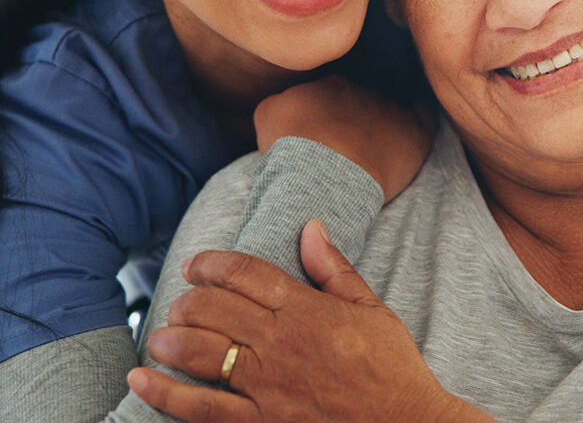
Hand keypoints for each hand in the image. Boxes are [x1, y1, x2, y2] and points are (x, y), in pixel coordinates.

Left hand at [128, 222, 489, 422]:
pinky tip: (142, 379)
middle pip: (215, 308)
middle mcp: (281, 342)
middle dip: (189, 299)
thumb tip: (310, 226)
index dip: (213, 263)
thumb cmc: (391, 366)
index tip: (195, 264)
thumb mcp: (371, 307)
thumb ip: (334, 268)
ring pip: (202, 351)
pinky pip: (202, 408)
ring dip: (171, 337)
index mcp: (306, 308)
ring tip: (159, 332)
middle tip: (180, 300)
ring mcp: (267, 385)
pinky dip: (166, 394)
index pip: (246, 273)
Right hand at [254, 76, 434, 201]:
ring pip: (389, 109)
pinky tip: (416, 126)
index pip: (330, 93)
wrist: (322, 172)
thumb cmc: (291, 149)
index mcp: (328, 85)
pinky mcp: (413, 131)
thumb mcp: (267, 114)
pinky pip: (423, 116)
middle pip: (360, 101)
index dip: (326, 115)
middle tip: (345, 148)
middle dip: (354, 119)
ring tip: (374, 149)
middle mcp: (361, 90)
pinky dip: (420, 119)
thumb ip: (281, 101)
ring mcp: (388, 109)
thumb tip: (287, 104)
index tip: (321, 136)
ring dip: (383, 124)